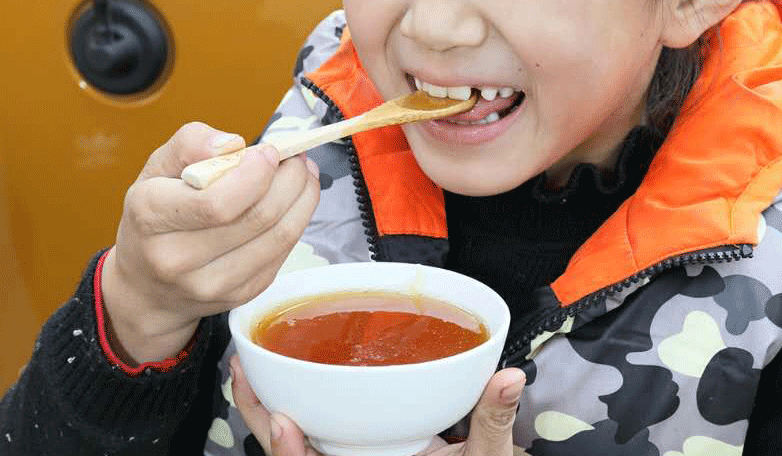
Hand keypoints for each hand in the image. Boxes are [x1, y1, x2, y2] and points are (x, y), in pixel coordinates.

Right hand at [100, 122, 319, 363]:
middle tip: (296, 157)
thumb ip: (191, 142)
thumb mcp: (158, 167)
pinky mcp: (239, 295)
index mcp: (151, 217)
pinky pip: (283, 253)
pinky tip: (295, 200)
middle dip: (290, 178)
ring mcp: (210, 284)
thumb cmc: (157, 215)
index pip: (216, 202)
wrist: (147, 286)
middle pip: (257, 216)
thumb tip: (232, 143)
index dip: (255, 174)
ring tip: (303, 174)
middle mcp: (177, 259)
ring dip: (303, 197)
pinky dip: (297, 220)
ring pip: (279, 236)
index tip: (269, 152)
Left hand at [230, 353, 526, 455]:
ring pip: (293, 444)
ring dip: (268, 409)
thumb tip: (507, 377)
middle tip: (242, 371)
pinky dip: (292, 406)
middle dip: (260, 418)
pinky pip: (313, 432)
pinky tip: (286, 378)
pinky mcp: (351, 447)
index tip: (284, 420)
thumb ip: (493, 420)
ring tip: (250, 366)